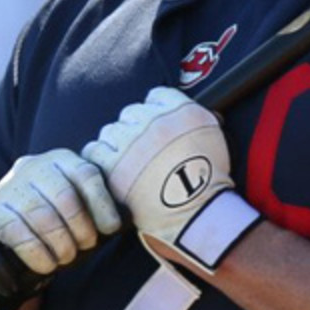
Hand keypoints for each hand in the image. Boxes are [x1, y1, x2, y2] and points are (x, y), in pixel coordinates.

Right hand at [0, 149, 120, 285]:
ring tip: (67, 257)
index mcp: (61, 160)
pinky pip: (18, 232)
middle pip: (65, 196)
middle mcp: (33, 166)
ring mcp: (9, 186)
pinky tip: (46, 265)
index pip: (86, 174)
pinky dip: (37, 253)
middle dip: (80, 227)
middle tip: (85, 246)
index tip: (111, 229)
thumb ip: (93, 205)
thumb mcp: (73, 203)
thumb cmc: (52, 219)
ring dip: (60, 242)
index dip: (102, 203)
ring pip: (43, 215)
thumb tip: (119, 223)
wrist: (5, 234)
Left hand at [81, 87, 259, 272]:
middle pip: (132, 113)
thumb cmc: (209, 180)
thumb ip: (194, 117)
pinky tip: (110, 167)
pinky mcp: (115, 165)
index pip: (156, 96)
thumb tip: (182, 113)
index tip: (156, 128)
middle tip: (142, 150)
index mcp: (182, 111)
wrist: (197, 214)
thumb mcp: (214, 136)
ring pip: (111, 130)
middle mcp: (156, 121)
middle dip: (135, 129)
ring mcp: (133, 143)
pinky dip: (100, 158)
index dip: (154, 111)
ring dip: (117, 144)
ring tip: (127, 162)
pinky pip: (95, 150)